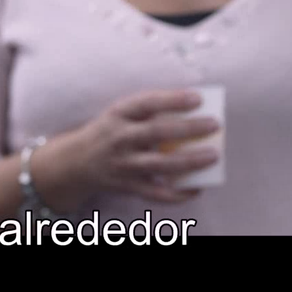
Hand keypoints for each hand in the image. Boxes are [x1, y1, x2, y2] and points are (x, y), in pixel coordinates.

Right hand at [36, 89, 221, 209]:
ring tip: (213, 156)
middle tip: (214, 124)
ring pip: (159, 165)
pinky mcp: (127, 186)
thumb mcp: (120, 114)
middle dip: (188, 128)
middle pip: (156, 133)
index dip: (172, 100)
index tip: (198, 98)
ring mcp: (123, 164)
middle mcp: (119, 138)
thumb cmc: (110, 131)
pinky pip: (156, 193)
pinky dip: (178, 193)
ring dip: (189, 161)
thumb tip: (194, 110)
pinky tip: (197, 187)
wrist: (76, 162)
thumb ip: (149, 111)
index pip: (146, 103)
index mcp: (118, 114)